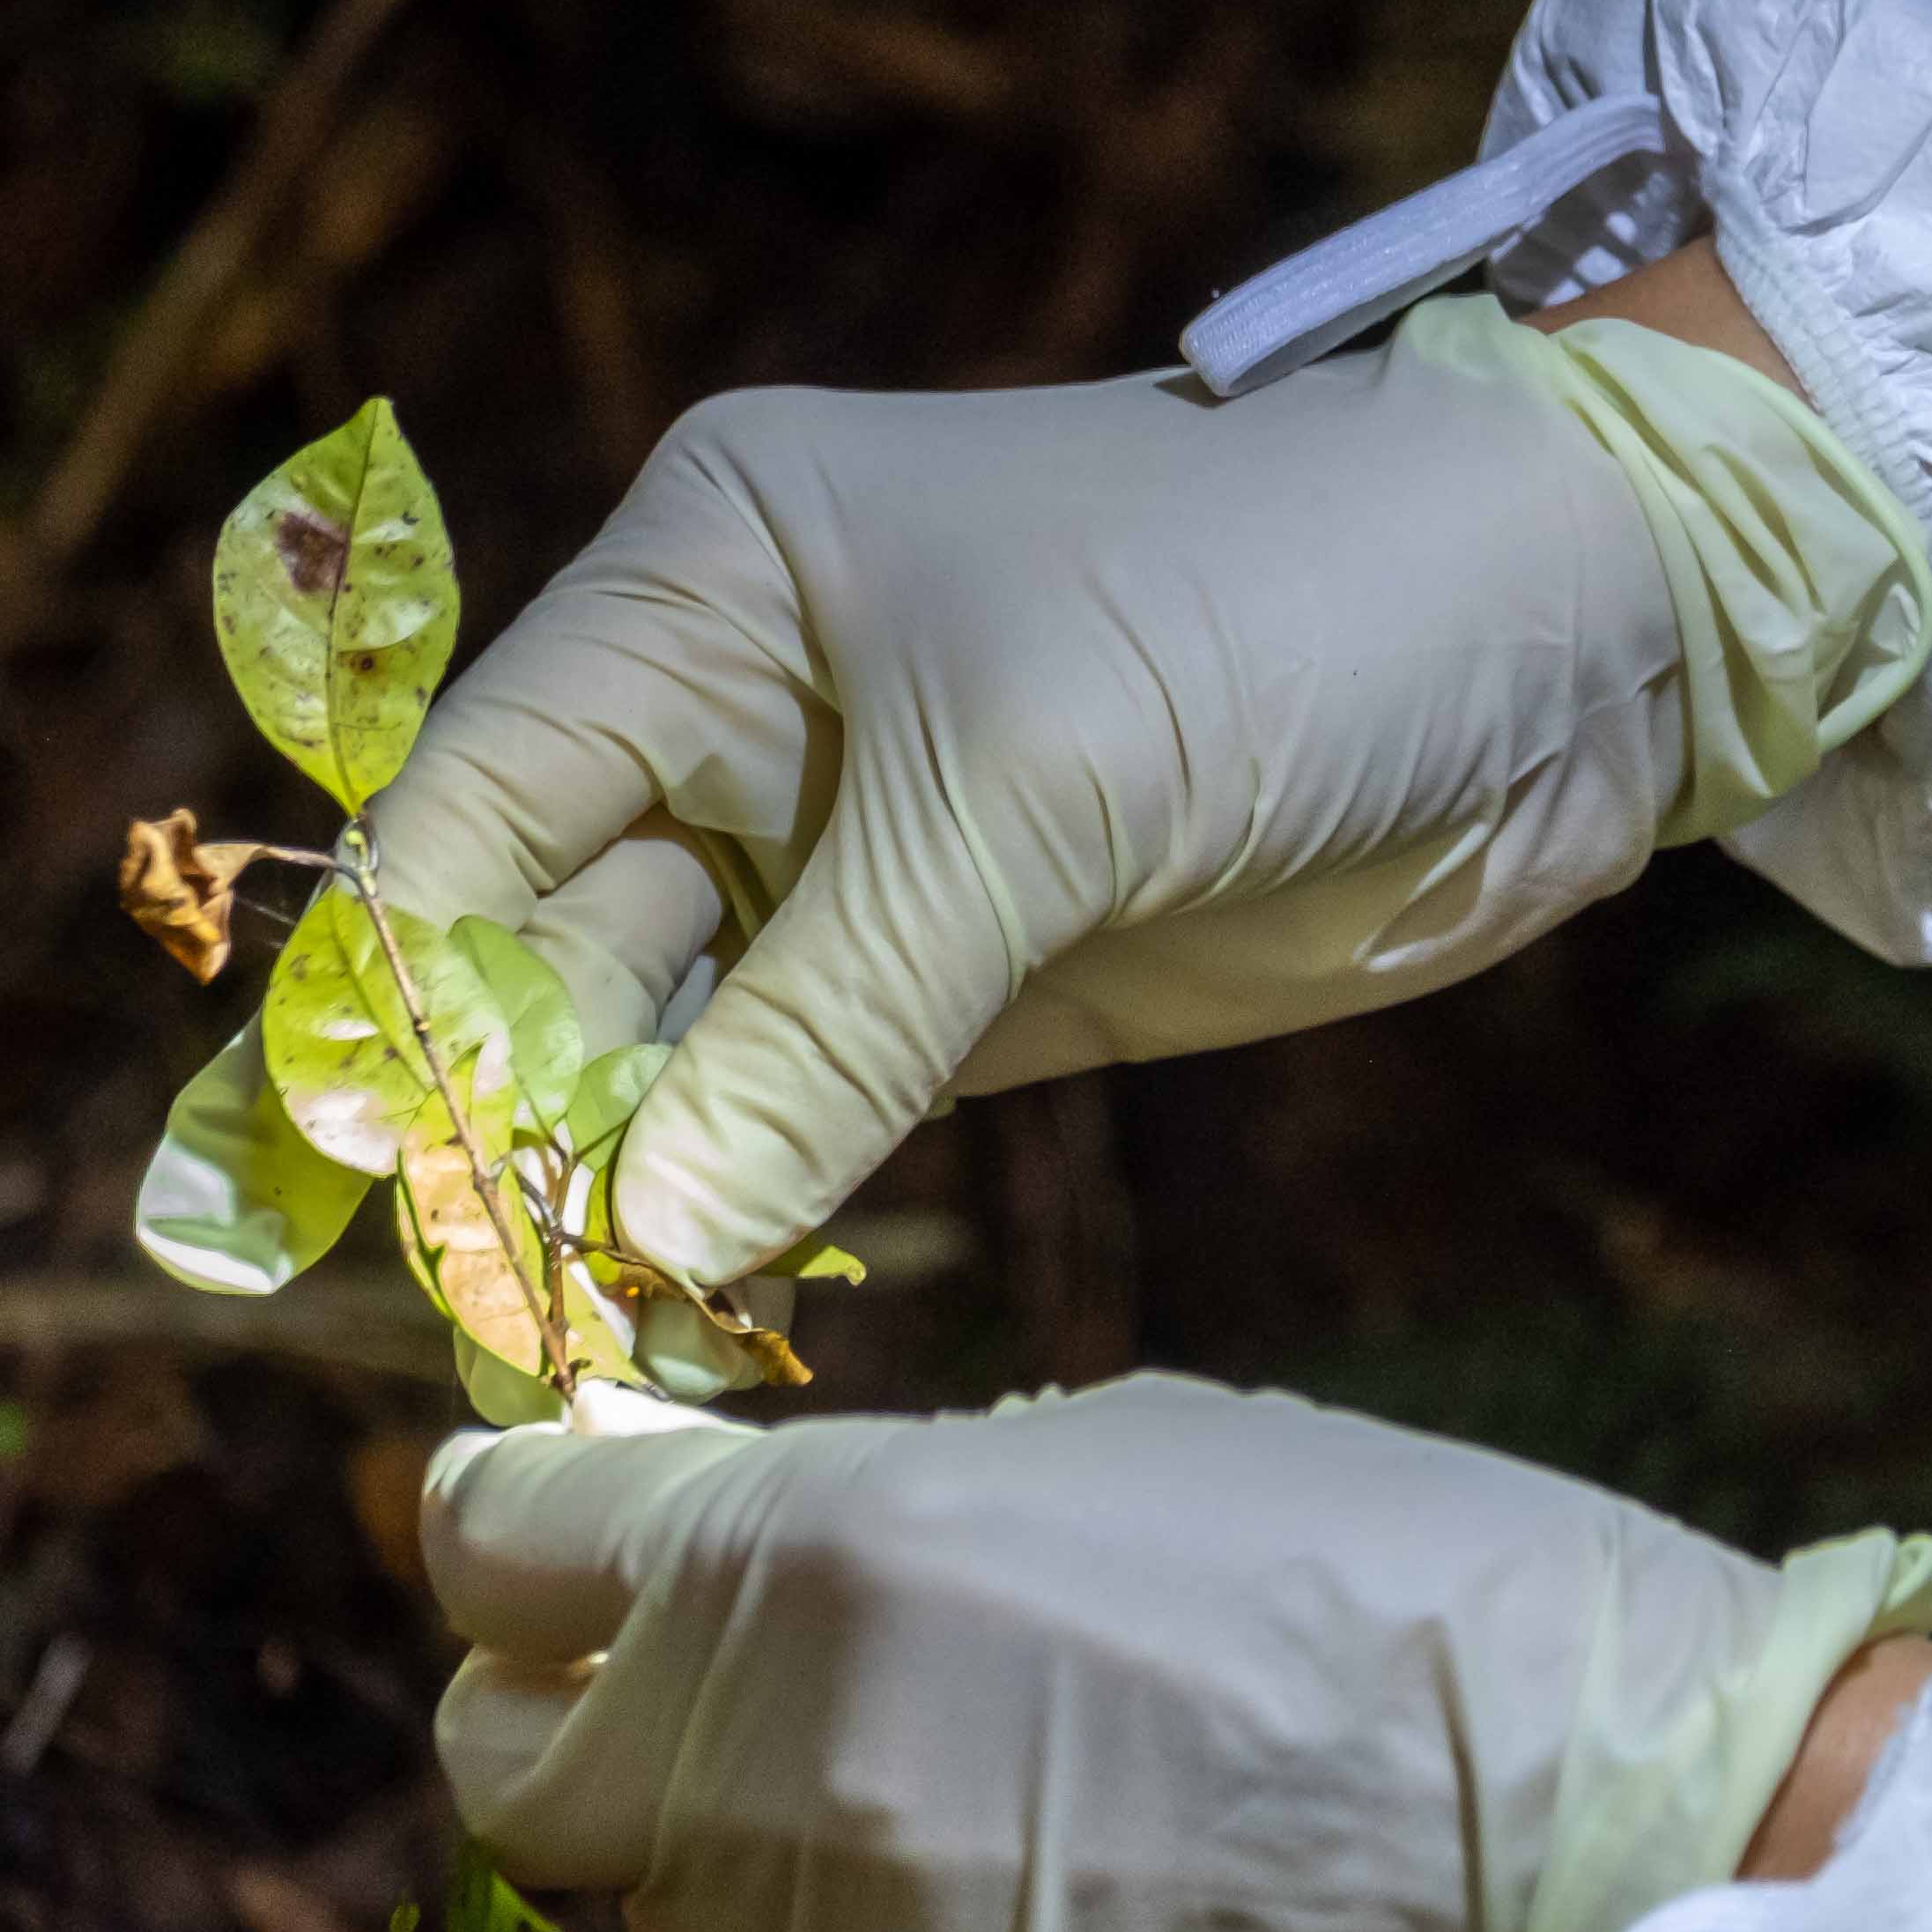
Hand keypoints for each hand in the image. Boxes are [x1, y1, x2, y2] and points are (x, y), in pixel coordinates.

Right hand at [342, 297, 1921, 1282]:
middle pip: (543, 948)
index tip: (358, 1192)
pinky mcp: (977, 981)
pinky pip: (808, 1115)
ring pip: (666, 1054)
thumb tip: (649, 1231)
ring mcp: (861, 859)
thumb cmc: (1290, 605)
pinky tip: (697, 1319)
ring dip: (621, 1195)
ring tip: (576, 1350)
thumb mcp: (1042, 785)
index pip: (471, 806)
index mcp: (707, 581)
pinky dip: (753, 1211)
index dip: (399, 998)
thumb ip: (835, 1016)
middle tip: (486, 1320)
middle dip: (504, 1128)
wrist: (1573, 626)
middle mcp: (747, 713)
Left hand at [425, 1377, 1931, 1931]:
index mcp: (818, 1551)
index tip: (545, 1529)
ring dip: (777, 1870)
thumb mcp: (1121, 1448)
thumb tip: (702, 1531)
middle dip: (590, 1719)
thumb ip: (868, 1503)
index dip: (515, 1525)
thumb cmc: (1401, 1586)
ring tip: (999, 1814)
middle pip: (521, 1768)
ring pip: (690, 1930)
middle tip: (730, 1693)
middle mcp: (781, 1772)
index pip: (498, 1540)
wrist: (1615, 1840)